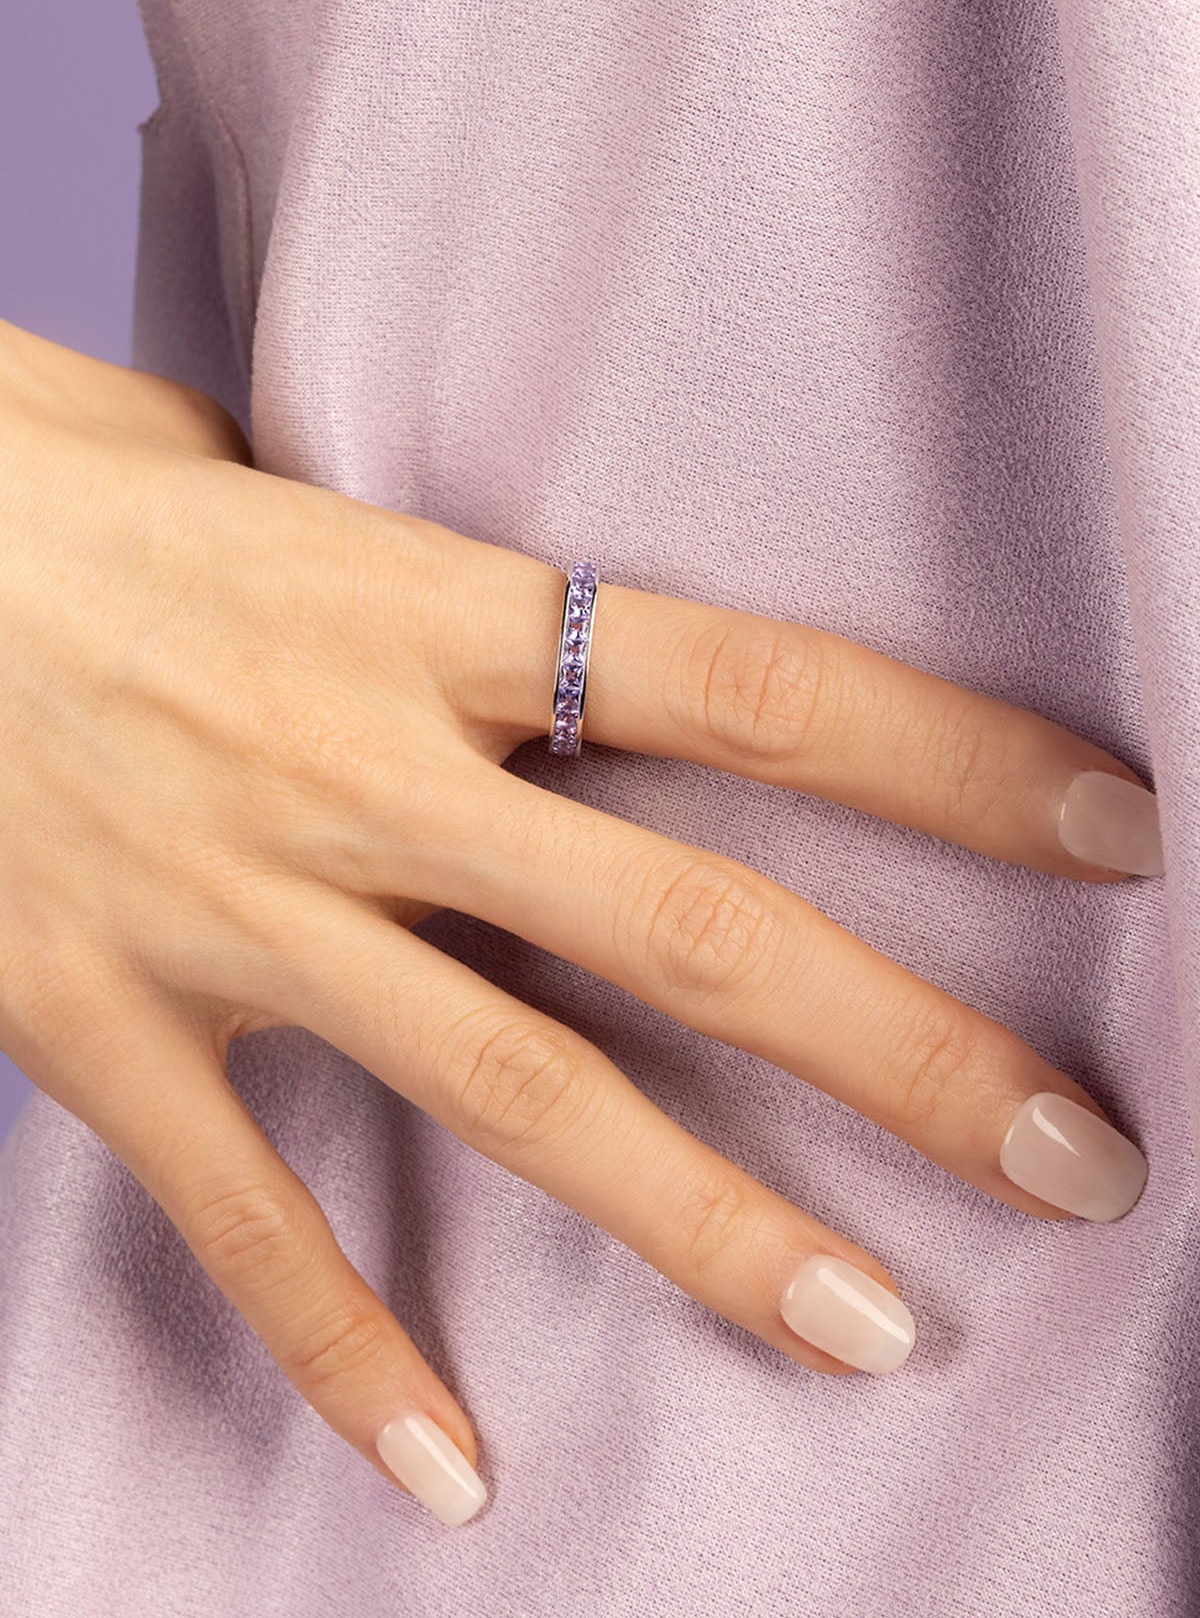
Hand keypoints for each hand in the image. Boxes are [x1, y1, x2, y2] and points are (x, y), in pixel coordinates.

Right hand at [0, 319, 1157, 1527]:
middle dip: (900, 1049)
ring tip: (872, 1330)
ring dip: (707, 1226)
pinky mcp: (98, 1020)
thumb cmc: (80, 493)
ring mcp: (231, 905)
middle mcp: (354, 766)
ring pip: (512, 1090)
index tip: (1113, 828)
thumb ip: (440, 583)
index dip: (946, 760)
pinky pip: (249, 1218)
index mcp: (422, 610)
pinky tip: (455, 1476)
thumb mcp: (285, 480)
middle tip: (1076, 1154)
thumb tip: (553, 636)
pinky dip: (351, 1352)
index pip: (749, 683)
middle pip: (684, 923)